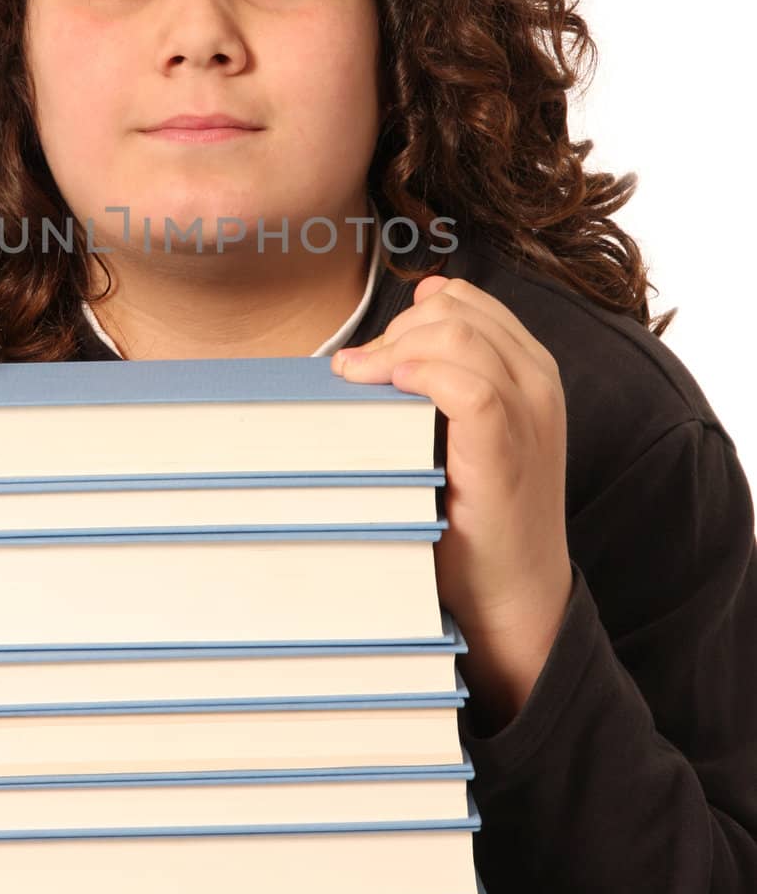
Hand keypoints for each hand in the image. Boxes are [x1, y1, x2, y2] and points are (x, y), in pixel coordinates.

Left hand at [331, 274, 572, 725]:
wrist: (513, 593)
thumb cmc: (476, 513)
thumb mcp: (463, 428)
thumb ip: (445, 371)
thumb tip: (403, 312)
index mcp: (529, 367)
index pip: (464, 300)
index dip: (408, 315)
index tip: (371, 356)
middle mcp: (537, 380)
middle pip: (454, 311)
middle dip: (393, 333)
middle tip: (356, 376)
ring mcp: (528, 412)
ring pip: (457, 335)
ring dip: (394, 352)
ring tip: (360, 384)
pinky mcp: (508, 449)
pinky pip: (467, 385)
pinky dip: (420, 377)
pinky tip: (388, 394)